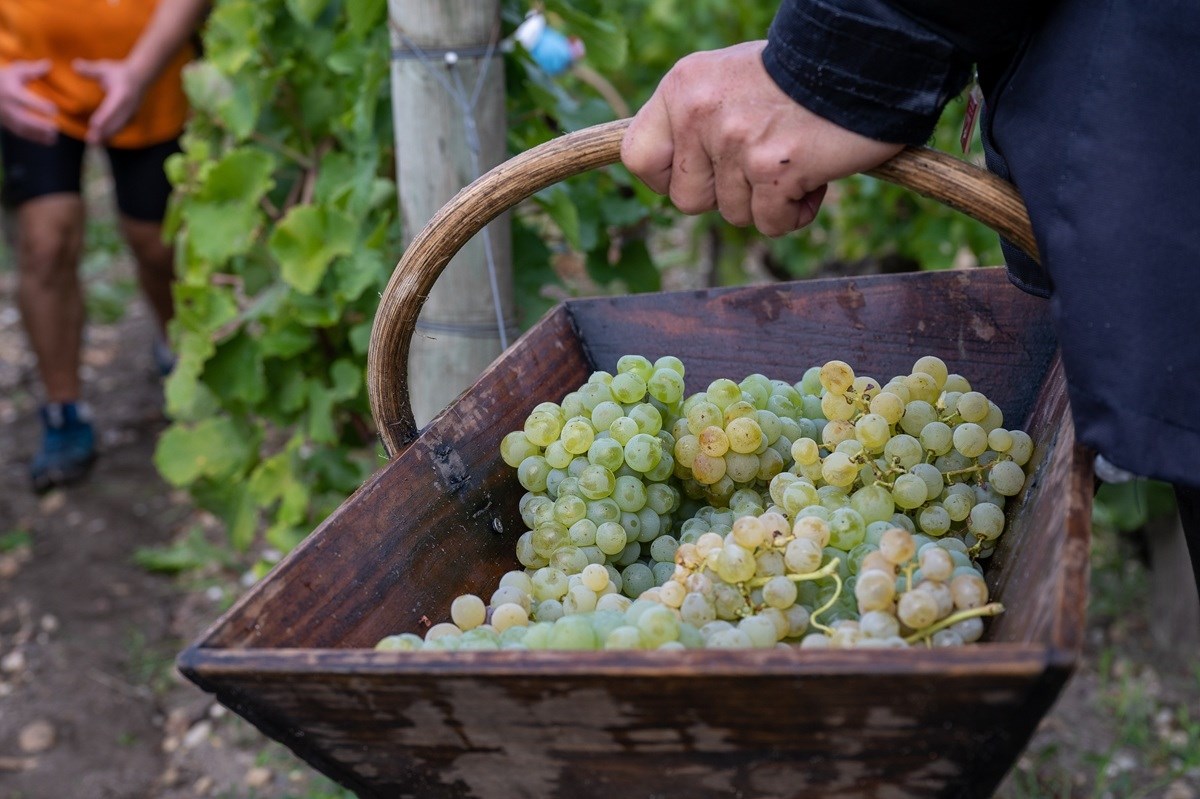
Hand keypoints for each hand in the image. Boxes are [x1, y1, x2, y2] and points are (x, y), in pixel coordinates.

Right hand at [0, 60, 57, 144]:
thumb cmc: (5, 78)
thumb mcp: (16, 70)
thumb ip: (33, 69)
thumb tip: (49, 64)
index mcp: (11, 92)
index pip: (25, 100)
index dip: (40, 106)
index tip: (54, 109)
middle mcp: (8, 107)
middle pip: (23, 119)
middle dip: (39, 125)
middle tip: (56, 127)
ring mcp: (7, 117)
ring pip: (22, 129)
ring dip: (38, 134)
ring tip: (55, 136)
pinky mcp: (7, 125)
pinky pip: (21, 134)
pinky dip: (35, 139)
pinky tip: (49, 140)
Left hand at [73, 58, 148, 143]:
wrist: (141, 77)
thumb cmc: (119, 72)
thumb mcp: (104, 67)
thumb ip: (89, 69)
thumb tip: (74, 66)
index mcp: (123, 93)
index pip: (113, 106)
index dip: (104, 116)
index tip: (94, 125)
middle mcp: (129, 105)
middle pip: (116, 121)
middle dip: (104, 131)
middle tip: (91, 140)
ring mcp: (132, 112)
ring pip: (119, 127)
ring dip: (107, 135)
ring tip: (94, 144)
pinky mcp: (131, 117)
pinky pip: (121, 128)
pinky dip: (112, 134)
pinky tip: (102, 142)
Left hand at [621, 41, 904, 236]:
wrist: (865, 59)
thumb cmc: (799, 78)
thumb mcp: (727, 81)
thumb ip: (696, 121)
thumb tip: (675, 171)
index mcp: (682, 88)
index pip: (638, 158)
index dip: (667, 178)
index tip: (699, 173)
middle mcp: (699, 113)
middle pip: (688, 201)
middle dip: (725, 195)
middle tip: (761, 165)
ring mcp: (735, 142)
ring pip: (733, 214)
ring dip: (768, 201)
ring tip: (795, 161)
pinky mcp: (772, 168)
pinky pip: (769, 223)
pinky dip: (795, 213)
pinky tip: (814, 178)